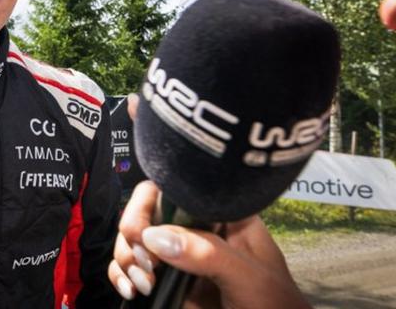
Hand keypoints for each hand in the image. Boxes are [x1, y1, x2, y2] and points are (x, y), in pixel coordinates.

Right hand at [107, 95, 308, 308]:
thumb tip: (155, 235)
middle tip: (143, 256)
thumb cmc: (275, 306)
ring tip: (143, 283)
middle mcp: (195, 226)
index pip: (183, 172)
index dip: (159, 139)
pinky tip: (131, 290)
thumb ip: (206, 253)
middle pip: (145, 205)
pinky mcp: (162, 280)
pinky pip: (127, 268)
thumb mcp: (248, 276)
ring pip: (131, 238)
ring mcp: (176, 254)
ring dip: (125, 257)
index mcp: (221, 211)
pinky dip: (120, 277)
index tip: (133, 106)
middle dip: (133, 225)